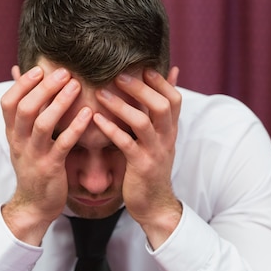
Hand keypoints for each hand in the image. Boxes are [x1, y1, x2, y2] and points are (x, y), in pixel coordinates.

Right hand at [0, 66, 92, 243]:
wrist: (34, 204)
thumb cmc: (33, 167)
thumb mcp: (22, 140)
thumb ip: (23, 110)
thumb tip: (17, 73)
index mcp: (12, 134)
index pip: (8, 102)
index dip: (22, 84)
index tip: (39, 69)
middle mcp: (20, 143)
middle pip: (26, 108)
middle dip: (44, 88)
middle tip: (64, 72)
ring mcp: (35, 156)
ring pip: (42, 124)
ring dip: (59, 103)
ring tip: (76, 85)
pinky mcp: (51, 168)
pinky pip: (63, 144)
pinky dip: (75, 128)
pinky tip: (88, 114)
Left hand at [93, 67, 182, 247]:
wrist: (154, 204)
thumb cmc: (151, 168)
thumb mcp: (162, 139)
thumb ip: (163, 111)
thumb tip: (173, 74)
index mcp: (170, 131)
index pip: (174, 98)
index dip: (160, 80)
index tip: (141, 65)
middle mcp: (166, 139)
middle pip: (161, 105)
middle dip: (140, 87)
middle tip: (117, 73)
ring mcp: (154, 153)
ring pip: (143, 122)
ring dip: (121, 106)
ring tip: (100, 93)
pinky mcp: (141, 167)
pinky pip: (126, 144)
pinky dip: (111, 130)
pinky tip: (95, 119)